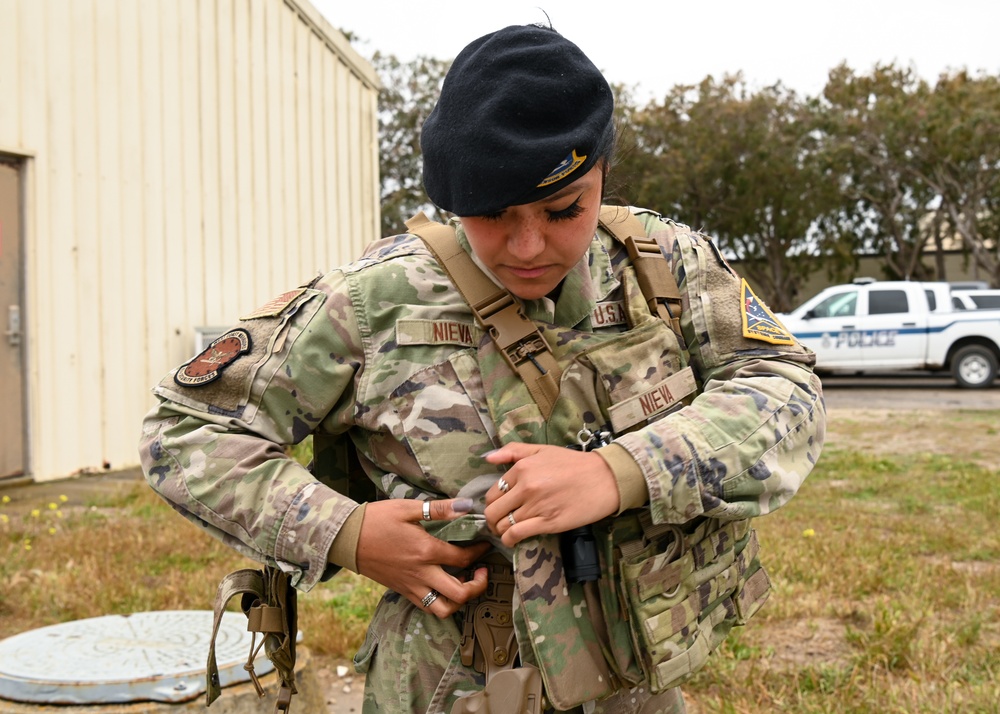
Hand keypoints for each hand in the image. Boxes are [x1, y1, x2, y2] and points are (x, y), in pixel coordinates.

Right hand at [355, 498, 490, 617]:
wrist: (347, 538)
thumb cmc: (377, 520)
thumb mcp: (407, 508)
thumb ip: (439, 509)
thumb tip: (466, 505)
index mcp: (425, 551)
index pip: (463, 558)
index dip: (479, 552)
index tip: (485, 544)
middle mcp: (421, 574)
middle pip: (460, 594)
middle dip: (478, 585)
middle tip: (482, 571)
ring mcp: (411, 586)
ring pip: (444, 609)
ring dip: (460, 600)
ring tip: (464, 583)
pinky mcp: (402, 591)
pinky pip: (427, 607)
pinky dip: (441, 603)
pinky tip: (444, 586)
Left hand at [483, 443, 619, 546]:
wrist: (605, 479)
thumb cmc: (574, 464)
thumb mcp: (542, 450)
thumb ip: (513, 451)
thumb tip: (487, 458)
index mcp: (522, 468)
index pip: (492, 493)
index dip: (492, 504)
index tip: (498, 508)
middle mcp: (526, 487)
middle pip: (493, 511)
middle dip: (492, 520)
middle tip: (498, 523)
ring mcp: (536, 506)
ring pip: (503, 525)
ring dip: (500, 531)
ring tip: (506, 531)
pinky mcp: (548, 523)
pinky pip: (516, 535)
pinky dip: (509, 540)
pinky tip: (512, 540)